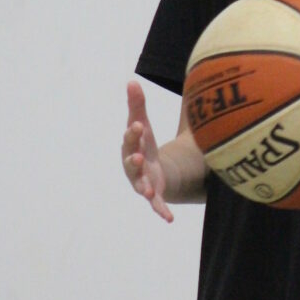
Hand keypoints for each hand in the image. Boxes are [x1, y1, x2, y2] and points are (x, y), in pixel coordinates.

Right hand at [122, 80, 173, 221]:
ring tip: (146, 191)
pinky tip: (169, 218)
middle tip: (139, 156)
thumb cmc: (145, 144)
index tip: (139, 125)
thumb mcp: (143, 124)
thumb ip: (137, 104)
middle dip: (133, 160)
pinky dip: (161, 211)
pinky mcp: (153, 196)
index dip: (134, 133)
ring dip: (142, 187)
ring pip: (139, 186)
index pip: (131, 138)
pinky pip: (156, 205)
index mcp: (132, 146)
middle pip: (131, 163)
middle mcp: (133, 166)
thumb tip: (132, 81)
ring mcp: (142, 182)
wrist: (153, 170)